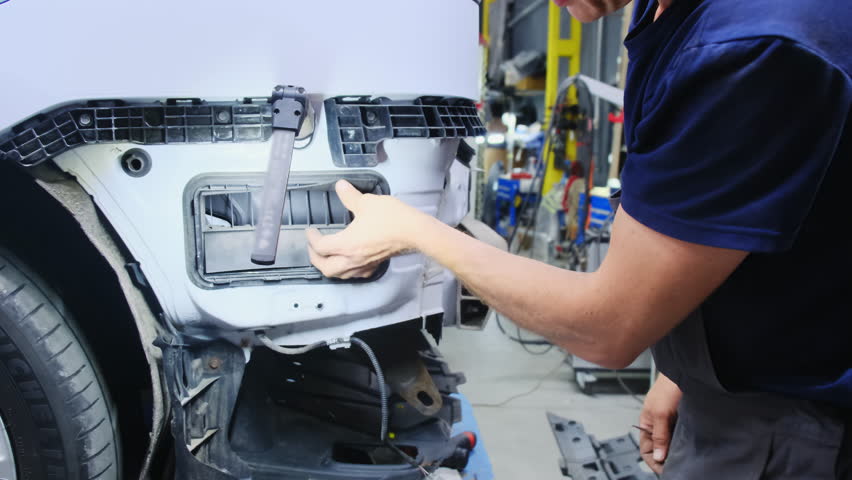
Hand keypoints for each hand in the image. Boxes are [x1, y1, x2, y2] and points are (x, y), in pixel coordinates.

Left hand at [305, 180, 427, 278]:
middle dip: (315, 259)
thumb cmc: (392, 219)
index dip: (311, 238)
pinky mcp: (376, 265)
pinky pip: (357, 274)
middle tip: (313, 248)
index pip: (320, 247)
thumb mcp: (367, 202)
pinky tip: (350, 264)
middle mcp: (353, 259)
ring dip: (329, 267)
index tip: (311, 231)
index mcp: (346, 244)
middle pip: (326, 268)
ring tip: (327, 258)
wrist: (415, 232)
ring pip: (340, 275)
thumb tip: (341, 186)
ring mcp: (365, 264)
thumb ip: (350, 196)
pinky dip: (348, 271)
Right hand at [638, 373, 681, 473]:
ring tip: (686, 458)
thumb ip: (659, 436)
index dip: (654, 461)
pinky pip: (682, 437)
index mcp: (646, 424)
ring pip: (671, 444)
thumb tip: (659, 457)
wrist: (685, 372)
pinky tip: (691, 447)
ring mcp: (670, 423)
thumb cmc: (668, 388)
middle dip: (667, 459)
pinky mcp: (683, 420)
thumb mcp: (660, 414)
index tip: (666, 470)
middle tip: (678, 466)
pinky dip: (685, 443)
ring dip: (677, 451)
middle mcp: (658, 426)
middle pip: (659, 449)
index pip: (647, 450)